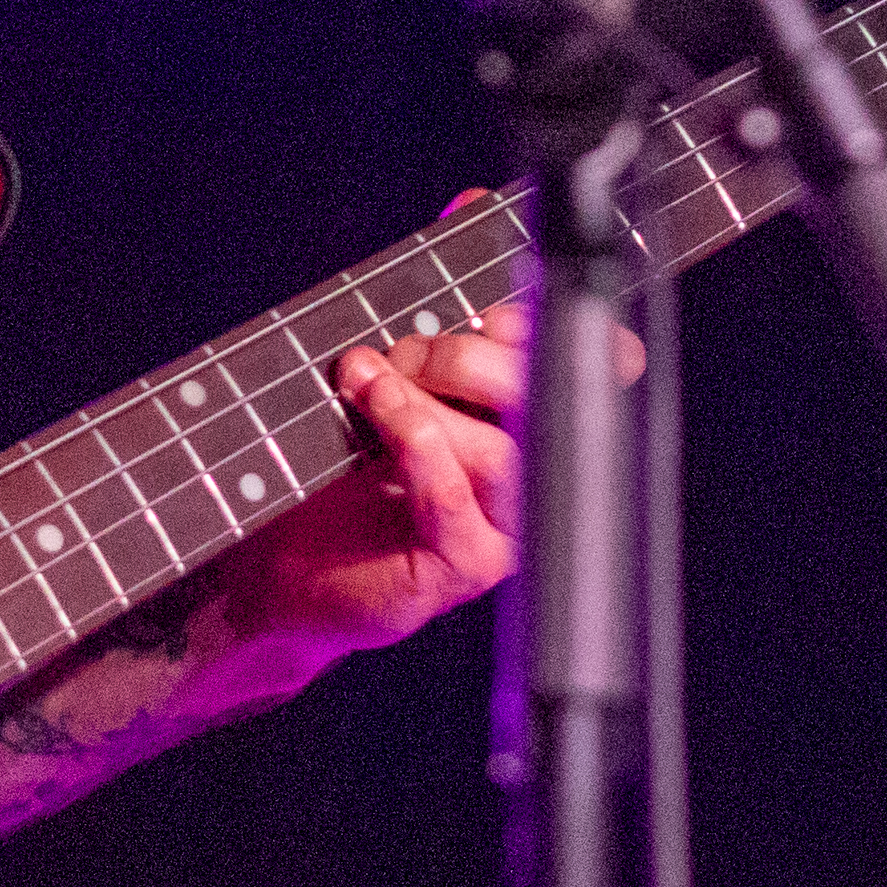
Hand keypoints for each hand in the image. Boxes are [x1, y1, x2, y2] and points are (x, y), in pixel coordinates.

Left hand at [211, 295, 535, 670]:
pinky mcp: (467, 567)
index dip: (547, 346)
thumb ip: (429, 373)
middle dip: (466, 365)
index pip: (586, 385)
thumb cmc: (350, 487)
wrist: (300, 567)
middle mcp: (534, 487)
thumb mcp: (395, 409)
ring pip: (497, 455)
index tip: (494, 320)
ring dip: (425, 406)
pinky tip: (384, 421)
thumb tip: (431, 328)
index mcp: (531, 438)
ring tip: (369, 385)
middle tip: (397, 358)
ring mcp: (507, 532)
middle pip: (542, 411)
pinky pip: (452, 497)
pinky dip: (417, 448)